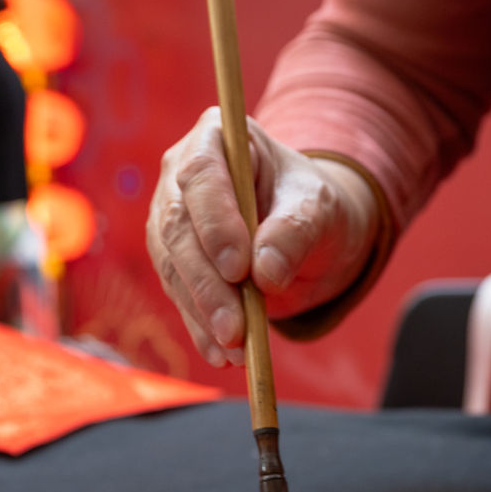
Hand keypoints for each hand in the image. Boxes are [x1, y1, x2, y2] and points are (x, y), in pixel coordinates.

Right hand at [146, 109, 378, 366]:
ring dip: (202, 314)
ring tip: (235, 349)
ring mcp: (171, 218)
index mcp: (217, 137)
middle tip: (235, 328)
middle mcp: (181, 174)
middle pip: (179, 229)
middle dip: (207, 284)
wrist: (306, 231)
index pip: (201, 175)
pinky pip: (180, 296)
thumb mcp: (320, 208)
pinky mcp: (173, 260)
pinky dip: (201, 327)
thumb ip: (295, 230)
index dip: (215, 223)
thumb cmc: (312, 205)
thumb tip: (265, 272)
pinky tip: (223, 354)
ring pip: (174, 268)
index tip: (239, 270)